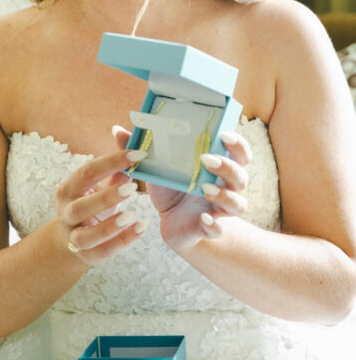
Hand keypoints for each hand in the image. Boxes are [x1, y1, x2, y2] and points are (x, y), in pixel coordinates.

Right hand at [55, 149, 147, 265]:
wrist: (69, 240)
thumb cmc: (90, 205)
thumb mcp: (98, 186)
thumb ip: (114, 167)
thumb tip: (125, 135)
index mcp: (69, 189)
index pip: (87, 172)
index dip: (111, 162)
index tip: (137, 154)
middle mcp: (67, 214)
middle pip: (81, 207)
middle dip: (106, 197)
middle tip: (132, 187)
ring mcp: (74, 237)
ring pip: (87, 236)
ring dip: (109, 226)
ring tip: (131, 215)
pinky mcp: (87, 256)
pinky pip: (103, 252)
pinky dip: (122, 242)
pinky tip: (140, 229)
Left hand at [112, 125, 250, 251]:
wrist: (170, 221)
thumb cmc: (170, 188)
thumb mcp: (156, 167)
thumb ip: (140, 148)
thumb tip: (117, 130)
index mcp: (217, 167)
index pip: (239, 152)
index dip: (237, 143)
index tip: (224, 134)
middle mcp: (225, 188)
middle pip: (242, 177)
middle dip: (228, 166)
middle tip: (206, 159)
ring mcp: (220, 210)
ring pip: (238, 204)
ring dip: (225, 195)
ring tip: (205, 188)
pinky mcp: (208, 229)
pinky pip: (219, 229)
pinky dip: (215, 225)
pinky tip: (205, 219)